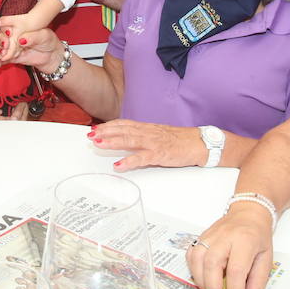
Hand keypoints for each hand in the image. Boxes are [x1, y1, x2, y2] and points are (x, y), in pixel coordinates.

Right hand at [0, 28, 62, 71]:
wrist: (53, 56)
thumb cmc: (49, 41)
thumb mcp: (44, 36)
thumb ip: (32, 37)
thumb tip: (21, 39)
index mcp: (20, 28)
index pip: (8, 26)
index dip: (6, 29)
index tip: (9, 34)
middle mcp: (14, 37)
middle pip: (1, 36)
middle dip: (1, 41)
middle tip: (6, 46)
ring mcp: (12, 48)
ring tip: (3, 55)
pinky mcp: (13, 58)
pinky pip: (2, 59)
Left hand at [89, 120, 205, 170]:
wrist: (199, 143)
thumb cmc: (180, 140)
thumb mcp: (159, 135)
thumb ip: (143, 137)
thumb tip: (128, 139)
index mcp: (147, 128)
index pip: (124, 124)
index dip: (109, 125)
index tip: (96, 128)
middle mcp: (148, 132)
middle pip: (123, 130)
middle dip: (105, 132)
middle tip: (90, 135)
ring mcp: (153, 142)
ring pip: (129, 140)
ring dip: (112, 141)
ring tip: (98, 144)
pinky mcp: (160, 154)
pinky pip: (141, 157)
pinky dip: (129, 161)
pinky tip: (118, 164)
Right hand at [185, 203, 273, 288]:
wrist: (248, 213)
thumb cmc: (257, 235)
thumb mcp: (266, 258)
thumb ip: (258, 281)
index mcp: (244, 240)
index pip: (236, 270)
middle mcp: (224, 236)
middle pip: (212, 265)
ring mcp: (210, 236)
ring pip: (197, 260)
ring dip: (202, 282)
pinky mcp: (201, 237)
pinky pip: (191, 255)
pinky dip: (194, 270)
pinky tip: (203, 279)